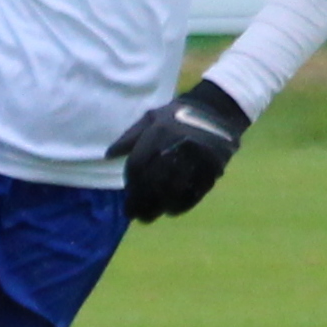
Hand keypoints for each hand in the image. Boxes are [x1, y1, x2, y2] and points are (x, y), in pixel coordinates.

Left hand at [107, 75, 249, 221]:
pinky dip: (181, 204)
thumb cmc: (178, 115)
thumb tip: (108, 155)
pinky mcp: (212, 168)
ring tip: (148, 216)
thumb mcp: (150, 118)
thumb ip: (129, 138)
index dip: (131, 184)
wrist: (218, 110)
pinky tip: (170, 210)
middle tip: (133, 214)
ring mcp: (196, 159)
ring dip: (158, 207)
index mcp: (158, 133)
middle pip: (154, 181)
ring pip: (173, 190)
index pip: (138, 165)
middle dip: (141, 201)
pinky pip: (195, 192)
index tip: (127, 195)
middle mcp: (176, 146)